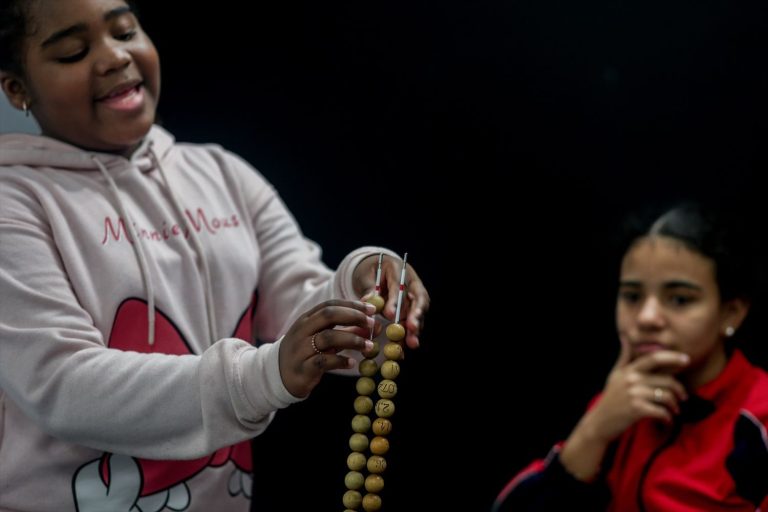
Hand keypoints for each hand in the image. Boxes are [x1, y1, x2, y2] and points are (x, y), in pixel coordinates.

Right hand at [279, 299, 375, 397]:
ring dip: (352, 340)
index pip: (330, 305)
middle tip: (372, 323)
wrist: (278, 376)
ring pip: (328, 337)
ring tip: (368, 346)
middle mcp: (302, 330)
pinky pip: (323, 361)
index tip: (372, 309)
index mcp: (306, 319)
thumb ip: (344, 331)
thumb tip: (372, 326)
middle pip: (328, 315)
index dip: (352, 305)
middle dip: (353, 316)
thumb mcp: (322, 338)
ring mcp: (300, 349)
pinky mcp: (302, 368)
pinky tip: (352, 363)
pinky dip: (340, 361)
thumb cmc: (305, 353)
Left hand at [353, 254, 429, 348]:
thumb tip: (367, 301)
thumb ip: (368, 288)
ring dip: (416, 328)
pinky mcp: (414, 307)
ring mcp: (415, 295)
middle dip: (415, 315)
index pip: (398, 286)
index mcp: (398, 270)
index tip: (390, 315)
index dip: (395, 301)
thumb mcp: (365, 276)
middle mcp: (411, 282)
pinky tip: (407, 345)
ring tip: (413, 342)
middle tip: (411, 328)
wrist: (377, 269)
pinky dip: (412, 333)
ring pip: (419, 312)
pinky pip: (415, 320)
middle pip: (418, 299)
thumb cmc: (371, 272)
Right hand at [560, 342, 689, 481]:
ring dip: (674, 406)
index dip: (672, 357)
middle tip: (683, 397)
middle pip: (666, 380)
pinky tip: (666, 421)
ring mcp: (634, 394)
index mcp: (629, 370)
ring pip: (666, 396)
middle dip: (679, 390)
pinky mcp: (637, 409)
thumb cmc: (610, 398)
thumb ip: (624, 357)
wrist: (600, 422)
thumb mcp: (615, 375)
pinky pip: (661, 411)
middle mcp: (631, 380)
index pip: (654, 358)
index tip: (686, 359)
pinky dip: (667, 418)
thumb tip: (625, 337)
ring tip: (674, 410)